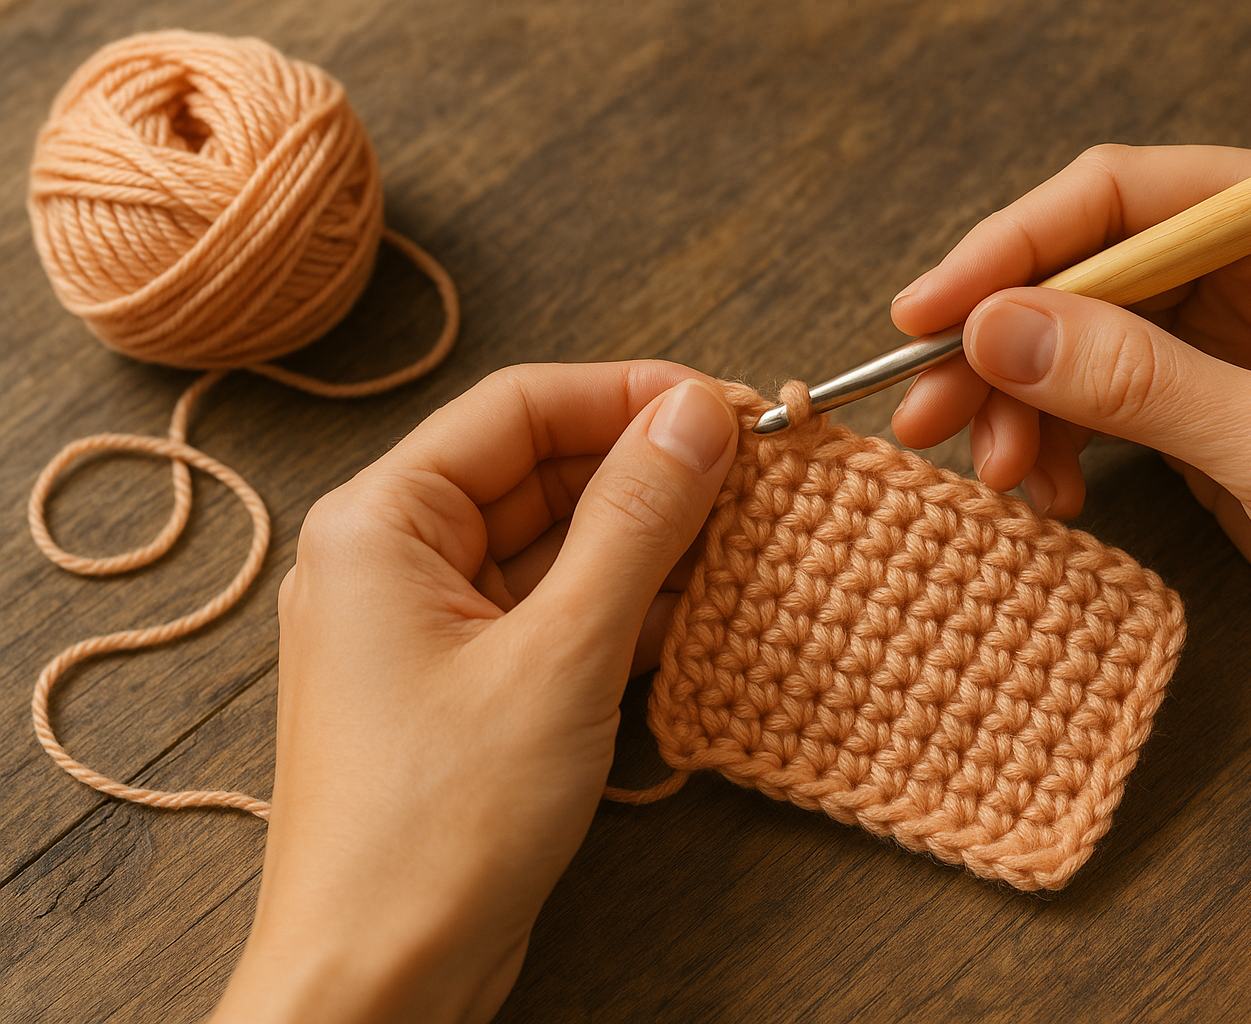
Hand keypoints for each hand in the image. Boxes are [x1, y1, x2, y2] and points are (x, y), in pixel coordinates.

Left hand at [211, 362, 738, 1022]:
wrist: (378, 983)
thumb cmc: (436, 824)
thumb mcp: (559, 653)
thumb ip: (635, 522)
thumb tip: (698, 415)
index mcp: (379, 521)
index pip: (520, 408)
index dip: (631, 395)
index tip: (730, 407)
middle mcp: (394, 560)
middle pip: (540, 471)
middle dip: (648, 472)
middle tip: (757, 475)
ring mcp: (430, 627)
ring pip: (555, 545)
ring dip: (647, 543)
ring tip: (746, 540)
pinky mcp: (467, 687)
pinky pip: (553, 613)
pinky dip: (623, 609)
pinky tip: (699, 613)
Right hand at [889, 142, 1250, 735]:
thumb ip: (1139, 383)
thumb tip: (995, 331)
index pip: (1127, 198)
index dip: (1014, 247)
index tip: (929, 312)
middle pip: (1087, 270)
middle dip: (1002, 343)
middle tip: (929, 412)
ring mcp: (1229, 343)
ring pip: (1078, 341)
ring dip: (1021, 404)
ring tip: (996, 474)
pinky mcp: (1208, 413)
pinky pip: (1099, 405)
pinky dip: (1059, 444)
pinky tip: (1053, 492)